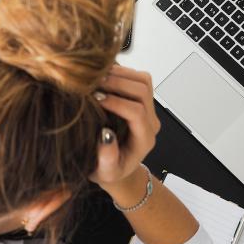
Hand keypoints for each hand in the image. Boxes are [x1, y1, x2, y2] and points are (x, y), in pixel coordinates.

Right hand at [89, 65, 160, 191]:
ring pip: (143, 80)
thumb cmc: (109, 170)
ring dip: (120, 74)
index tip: (96, 99)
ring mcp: (148, 108)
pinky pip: (137, 78)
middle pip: (143, 91)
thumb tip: (106, 135)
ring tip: (96, 77)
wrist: (117, 166)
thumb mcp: (105, 172)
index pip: (137, 112)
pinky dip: (120, 72)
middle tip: (93, 83)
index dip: (117, 103)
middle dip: (118, 83)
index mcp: (144, 139)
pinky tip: (101, 77)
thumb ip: (107, 158)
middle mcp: (150, 121)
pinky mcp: (141, 99)